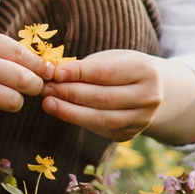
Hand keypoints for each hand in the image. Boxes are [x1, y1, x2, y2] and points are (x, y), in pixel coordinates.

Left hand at [41, 49, 185, 141]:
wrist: (145, 91)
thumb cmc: (120, 68)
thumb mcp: (108, 59)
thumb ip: (85, 67)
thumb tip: (53, 74)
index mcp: (145, 70)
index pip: (106, 73)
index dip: (78, 73)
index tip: (55, 72)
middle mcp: (149, 97)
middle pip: (102, 98)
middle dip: (70, 93)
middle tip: (45, 88)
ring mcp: (141, 119)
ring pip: (100, 118)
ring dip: (69, 111)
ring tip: (48, 102)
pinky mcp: (129, 134)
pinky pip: (98, 129)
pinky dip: (77, 120)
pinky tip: (61, 112)